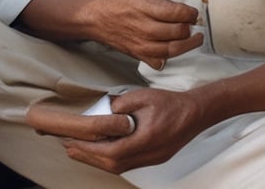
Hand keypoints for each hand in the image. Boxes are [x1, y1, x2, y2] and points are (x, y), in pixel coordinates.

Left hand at [27, 88, 203, 173]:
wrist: (196, 112)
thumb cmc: (171, 102)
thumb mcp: (142, 96)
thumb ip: (120, 104)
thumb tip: (102, 111)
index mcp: (146, 139)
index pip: (111, 151)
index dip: (89, 149)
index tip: (71, 142)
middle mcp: (149, 153)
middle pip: (113, 164)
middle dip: (88, 157)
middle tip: (68, 148)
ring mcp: (152, 158)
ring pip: (119, 167)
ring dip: (97, 160)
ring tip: (79, 150)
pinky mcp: (153, 158)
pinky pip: (127, 164)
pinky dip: (110, 159)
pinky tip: (100, 152)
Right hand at [90, 0, 202, 69]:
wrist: (100, 17)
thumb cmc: (123, 4)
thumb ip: (166, 2)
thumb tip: (185, 12)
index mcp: (147, 7)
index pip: (180, 13)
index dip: (192, 14)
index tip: (192, 14)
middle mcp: (145, 27)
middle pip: (180, 32)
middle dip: (190, 28)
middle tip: (192, 25)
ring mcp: (142, 44)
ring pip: (174, 49)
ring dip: (187, 44)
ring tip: (192, 39)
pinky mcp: (139, 55)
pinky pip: (160, 63)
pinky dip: (168, 58)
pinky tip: (171, 49)